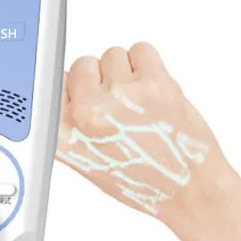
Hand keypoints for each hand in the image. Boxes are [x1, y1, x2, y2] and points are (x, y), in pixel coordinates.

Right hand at [56, 43, 238, 236]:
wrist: (190, 190)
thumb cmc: (145, 184)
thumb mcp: (90, 166)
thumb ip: (72, 130)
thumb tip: (68, 96)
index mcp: (66, 136)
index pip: (51, 88)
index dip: (72, 90)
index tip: (84, 96)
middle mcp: (88, 114)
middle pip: (81, 65)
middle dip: (100, 80)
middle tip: (120, 107)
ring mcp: (120, 95)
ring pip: (112, 55)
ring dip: (126, 72)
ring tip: (140, 102)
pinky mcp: (153, 82)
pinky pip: (141, 50)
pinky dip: (148, 65)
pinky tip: (153, 91)